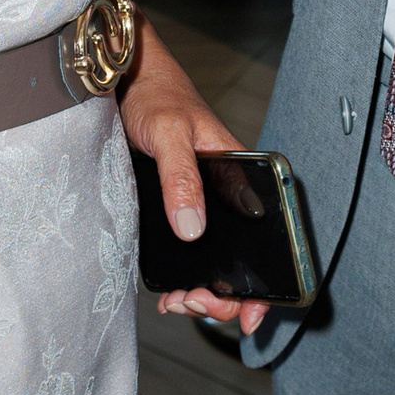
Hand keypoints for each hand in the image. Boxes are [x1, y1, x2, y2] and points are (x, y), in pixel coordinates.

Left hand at [119, 19, 269, 338]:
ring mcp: (199, 206)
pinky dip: (182, 281)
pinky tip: (168, 293)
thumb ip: (182, 177)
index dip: (265, 283)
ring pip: (213, 265)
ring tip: (180, 302)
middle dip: (225, 297)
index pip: (270, 239)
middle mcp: (227, 198)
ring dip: (202, 295)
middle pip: (242, 263)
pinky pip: (187, 256)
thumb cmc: (158, 96)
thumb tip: (192, 228)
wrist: (125, 82)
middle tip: (196, 304)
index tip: (250, 313)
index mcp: (243, 180)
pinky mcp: (174, 210)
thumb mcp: (171, 133)